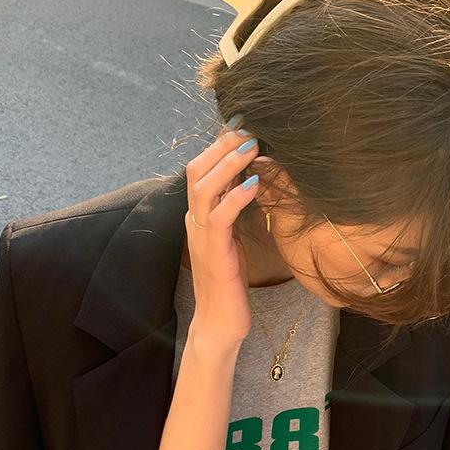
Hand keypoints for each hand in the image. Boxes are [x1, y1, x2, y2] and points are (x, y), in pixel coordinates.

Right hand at [183, 118, 262, 348]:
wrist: (219, 324)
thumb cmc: (230, 285)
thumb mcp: (233, 241)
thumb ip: (235, 213)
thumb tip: (251, 182)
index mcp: (199, 217)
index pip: (202, 170)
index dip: (219, 145)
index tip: (242, 125)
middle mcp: (195, 222)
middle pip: (197, 170)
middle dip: (222, 145)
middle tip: (248, 127)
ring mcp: (201, 237)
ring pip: (204, 188)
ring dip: (228, 163)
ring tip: (253, 146)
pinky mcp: (214, 254)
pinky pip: (220, 217)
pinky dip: (236, 197)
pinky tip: (254, 184)